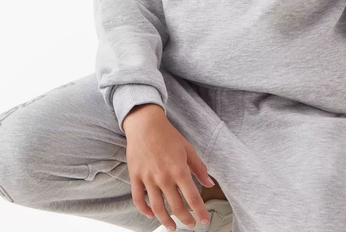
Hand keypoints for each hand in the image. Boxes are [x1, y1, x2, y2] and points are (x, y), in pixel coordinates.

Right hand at [123, 105, 213, 229]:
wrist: (145, 124)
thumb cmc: (168, 135)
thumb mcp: (188, 149)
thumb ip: (199, 168)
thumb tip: (210, 183)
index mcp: (179, 169)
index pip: (193, 197)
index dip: (200, 212)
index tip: (204, 221)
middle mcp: (164, 177)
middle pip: (176, 207)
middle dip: (185, 219)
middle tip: (190, 224)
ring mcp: (148, 178)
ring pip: (157, 208)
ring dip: (166, 221)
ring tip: (172, 226)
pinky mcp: (135, 177)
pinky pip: (138, 200)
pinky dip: (144, 211)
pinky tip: (151, 215)